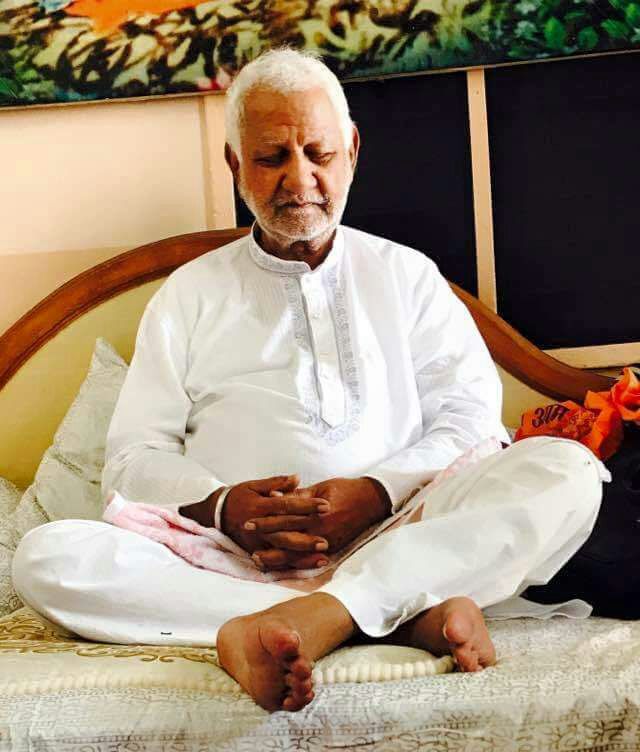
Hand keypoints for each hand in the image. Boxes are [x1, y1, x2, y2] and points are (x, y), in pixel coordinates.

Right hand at [222, 474, 329, 557]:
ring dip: (302, 556)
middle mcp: (259, 527)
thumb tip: (297, 478)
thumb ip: (277, 483)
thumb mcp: (255, 485)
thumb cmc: (239, 496)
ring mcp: (256, 542)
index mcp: (261, 506)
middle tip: (327, 540)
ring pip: (282, 551)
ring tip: (323, 558)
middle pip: (286, 533)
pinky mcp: (255, 552)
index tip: (326, 505)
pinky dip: (291, 566)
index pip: (288, 505)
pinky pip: (275, 562)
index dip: (307, 506)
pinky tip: (307, 568)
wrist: (216, 515)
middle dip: (307, 538)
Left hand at [247, 477, 390, 569]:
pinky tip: (280, 566)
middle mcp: (320, 530)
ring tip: (257, 559)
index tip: (248, 522)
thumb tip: (275, 498)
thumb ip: (299, 495)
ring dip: (275, 557)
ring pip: (295, 554)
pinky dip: (293, 563)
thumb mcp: (322, 488)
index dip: (265, 521)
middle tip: (246, 542)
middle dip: (265, 539)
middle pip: (286, 537)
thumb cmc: (346, 489)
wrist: (372, 501)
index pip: (284, 518)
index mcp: (316, 512)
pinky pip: (308, 560)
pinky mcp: (332, 549)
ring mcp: (326, 542)